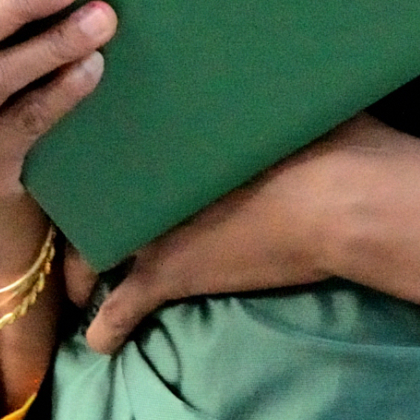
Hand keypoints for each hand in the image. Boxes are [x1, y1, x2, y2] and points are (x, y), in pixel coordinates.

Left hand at [78, 115, 407, 351]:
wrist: (340, 196)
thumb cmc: (327, 140)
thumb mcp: (286, 102)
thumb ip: (261, 99)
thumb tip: (273, 77)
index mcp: (172, 133)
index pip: (118, 146)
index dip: (107, 160)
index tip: (104, 164)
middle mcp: (147, 178)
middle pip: (94, 197)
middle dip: (85, 212)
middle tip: (83, 221)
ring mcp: (152, 229)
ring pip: (94, 251)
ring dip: (85, 270)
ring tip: (79, 284)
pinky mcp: (168, 275)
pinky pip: (121, 309)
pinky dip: (108, 328)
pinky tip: (100, 342)